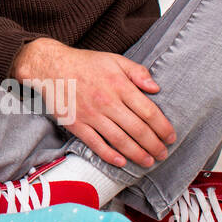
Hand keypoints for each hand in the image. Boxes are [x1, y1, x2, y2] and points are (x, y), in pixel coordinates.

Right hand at [12, 37, 174, 168]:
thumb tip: (157, 88)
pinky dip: (110, 156)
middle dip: (154, 145)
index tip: (171, 137)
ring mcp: (90, 115)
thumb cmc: (85, 63)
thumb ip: (137, 72)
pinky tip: (121, 162)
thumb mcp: (114, 59)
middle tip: (163, 154)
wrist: (50, 66)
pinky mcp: (76, 124)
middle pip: (137, 130)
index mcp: (119, 85)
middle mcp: (107, 102)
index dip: (163, 128)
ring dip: (137, 154)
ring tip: (148, 161)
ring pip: (119, 140)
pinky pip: (96, 144)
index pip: (148, 112)